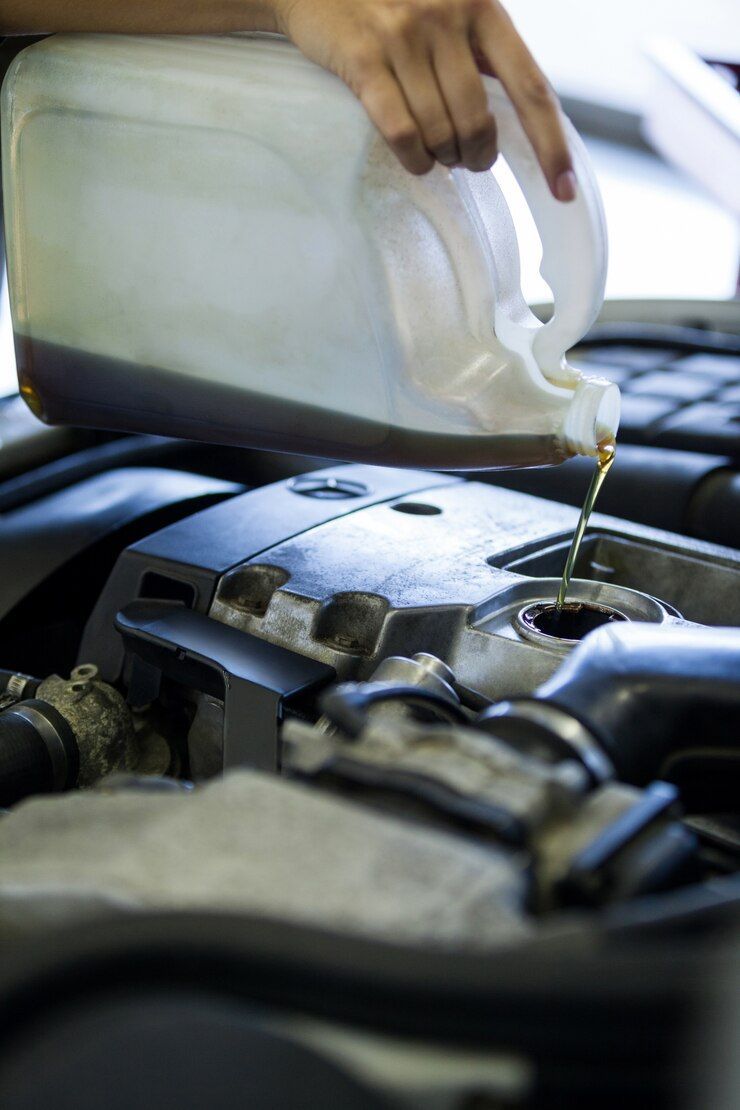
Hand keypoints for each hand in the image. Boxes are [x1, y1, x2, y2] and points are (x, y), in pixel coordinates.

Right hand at [275, 0, 575, 197]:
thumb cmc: (393, 1)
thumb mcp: (450, 9)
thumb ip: (480, 51)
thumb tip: (514, 118)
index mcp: (483, 6)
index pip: (531, 88)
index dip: (551, 145)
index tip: (563, 189)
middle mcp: (447, 17)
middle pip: (479, 123)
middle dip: (477, 156)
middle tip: (466, 160)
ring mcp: (404, 37)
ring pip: (440, 132)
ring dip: (442, 158)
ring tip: (436, 154)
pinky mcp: (364, 59)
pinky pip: (401, 132)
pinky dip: (414, 159)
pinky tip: (416, 161)